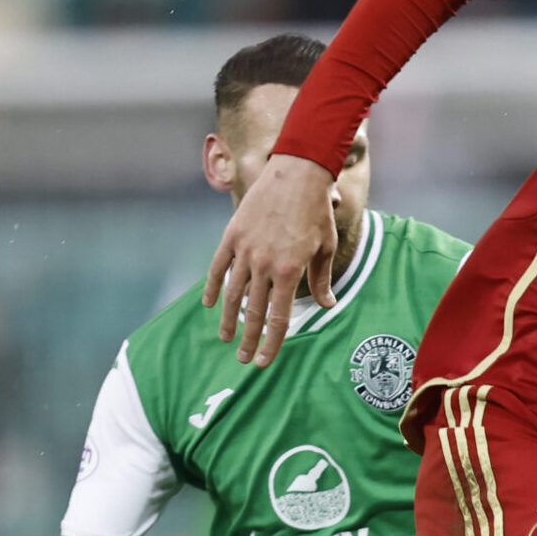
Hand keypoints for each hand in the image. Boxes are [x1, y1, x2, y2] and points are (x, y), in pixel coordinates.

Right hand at [203, 153, 338, 366]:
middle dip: (250, 339)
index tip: (265, 361)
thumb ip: (322, 280)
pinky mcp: (232, 236)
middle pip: (254, 312)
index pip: (279, 318)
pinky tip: (208, 304)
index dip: (272, 343)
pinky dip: (212, 287)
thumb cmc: (316, 212)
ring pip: (233, 294)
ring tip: (226, 338)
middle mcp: (265, 265)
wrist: (297, 174)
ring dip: (229, 319)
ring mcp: (246, 250)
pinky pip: (219, 267)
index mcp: (290, 271)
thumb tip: (327, 305)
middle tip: (245, 359)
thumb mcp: (326, 247)